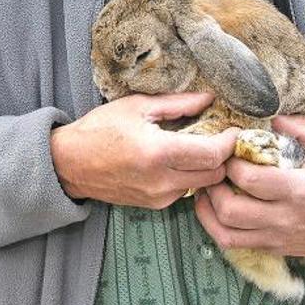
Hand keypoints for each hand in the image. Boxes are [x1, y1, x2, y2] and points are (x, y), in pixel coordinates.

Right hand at [50, 93, 239, 208]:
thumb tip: (209, 98)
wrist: (70, 164)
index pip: (212, 154)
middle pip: (215, 174)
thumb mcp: (138, 106)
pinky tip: (183, 161)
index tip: (234, 129)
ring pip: (203, 185)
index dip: (230, 142)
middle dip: (224, 156)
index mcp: (158, 152)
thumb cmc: (100, 129)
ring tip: (203, 147)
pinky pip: (186, 192)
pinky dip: (192, 177)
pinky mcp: (154, 205)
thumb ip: (178, 104)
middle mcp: (161, 181)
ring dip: (209, 168)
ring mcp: (158, 197)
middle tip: (223, 137)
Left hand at [193, 115, 304, 258]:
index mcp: (298, 190)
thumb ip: (302, 127)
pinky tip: (218, 209)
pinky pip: (235, 244)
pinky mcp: (275, 249)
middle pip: (230, 210)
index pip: (249, 179)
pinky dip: (219, 227)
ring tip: (209, 189)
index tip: (230, 148)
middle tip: (214, 170)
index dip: (230, 162)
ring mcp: (278, 237)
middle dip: (213, 186)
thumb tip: (272, 117)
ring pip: (226, 233)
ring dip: (208, 211)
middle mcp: (284, 218)